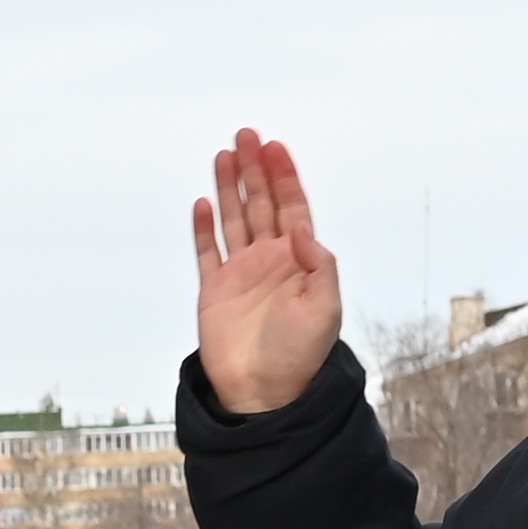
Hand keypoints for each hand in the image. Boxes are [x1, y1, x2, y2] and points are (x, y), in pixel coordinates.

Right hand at [191, 127, 341, 418]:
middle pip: (260, 203)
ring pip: (233, 219)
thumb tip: (301, 228)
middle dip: (254, 169)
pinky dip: (203, 228)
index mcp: (298, 260)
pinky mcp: (214, 292)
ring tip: (223, 155)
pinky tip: (202, 203)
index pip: (292, 207)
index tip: (275, 147)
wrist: (264, 393)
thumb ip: (318, 264)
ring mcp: (240, 274)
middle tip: (246, 135)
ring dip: (229, 187)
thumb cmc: (300, 355)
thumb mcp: (325, 308)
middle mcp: (269, 260)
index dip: (284, 176)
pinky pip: (206, 252)